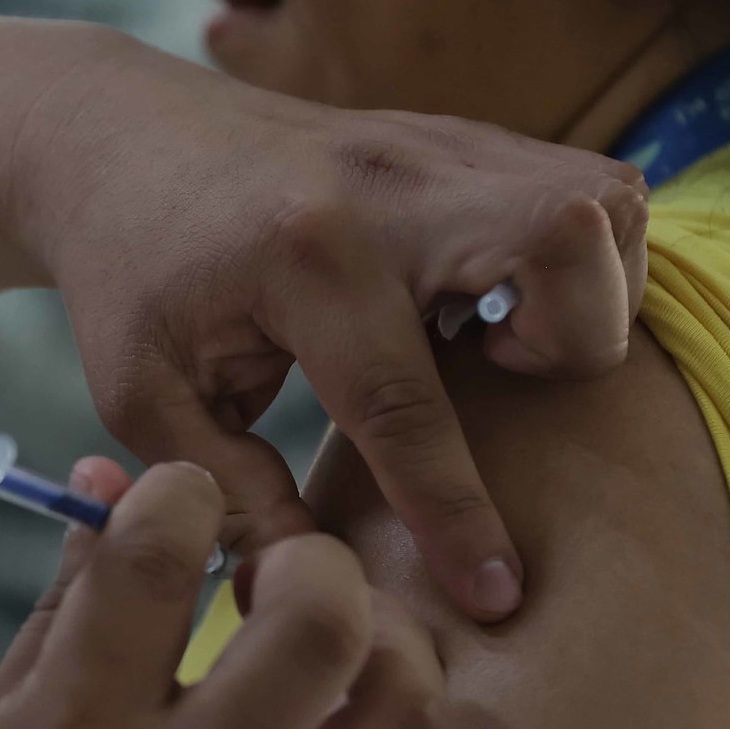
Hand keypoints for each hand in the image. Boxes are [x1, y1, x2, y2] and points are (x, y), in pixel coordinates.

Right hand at [0, 458, 448, 728]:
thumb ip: (68, 603)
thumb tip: (111, 482)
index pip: (155, 563)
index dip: (179, 494)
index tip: (181, 498)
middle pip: (319, 626)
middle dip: (311, 562)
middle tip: (276, 574)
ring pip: (405, 710)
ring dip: (383, 646)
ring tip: (326, 650)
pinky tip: (339, 722)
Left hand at [14, 28, 648, 621]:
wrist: (129, 138)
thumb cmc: (131, 267)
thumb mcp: (141, 391)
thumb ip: (228, 487)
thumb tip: (310, 572)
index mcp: (301, 257)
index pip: (403, 403)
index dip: (455, 515)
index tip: (494, 594)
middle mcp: (386, 186)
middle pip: (562, 244)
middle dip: (569, 345)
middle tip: (491, 372)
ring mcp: (434, 144)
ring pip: (600, 208)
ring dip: (584, 296)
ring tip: (489, 333)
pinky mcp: (458, 134)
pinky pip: (586, 188)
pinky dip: (577, 257)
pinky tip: (487, 294)